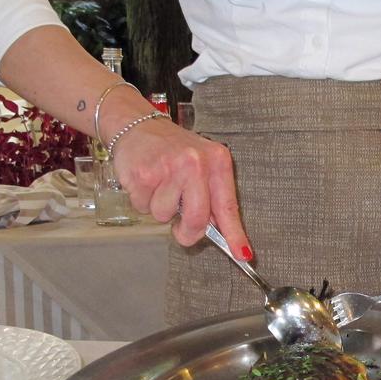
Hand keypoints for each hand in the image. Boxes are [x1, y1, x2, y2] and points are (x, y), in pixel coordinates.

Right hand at [111, 117, 251, 258]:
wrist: (138, 125)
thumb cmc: (173, 150)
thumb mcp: (202, 164)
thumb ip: (212, 197)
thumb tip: (219, 232)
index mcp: (217, 161)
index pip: (228, 206)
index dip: (234, 234)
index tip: (242, 254)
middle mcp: (195, 163)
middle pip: (197, 219)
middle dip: (187, 232)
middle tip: (180, 227)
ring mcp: (168, 167)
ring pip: (164, 216)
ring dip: (159, 208)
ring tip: (159, 185)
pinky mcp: (143, 174)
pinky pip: (143, 207)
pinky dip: (142, 200)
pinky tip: (145, 180)